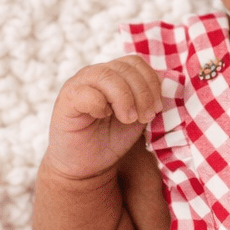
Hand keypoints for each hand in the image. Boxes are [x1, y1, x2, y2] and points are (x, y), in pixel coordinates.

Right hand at [44, 56, 163, 181]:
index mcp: (113, 75)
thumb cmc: (112, 140)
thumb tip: (164, 82)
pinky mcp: (66, 101)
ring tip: (129, 119)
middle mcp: (95, 74)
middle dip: (142, 93)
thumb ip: (148, 98)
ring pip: (106, 75)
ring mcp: (79, 85)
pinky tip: (105, 116)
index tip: (157, 108)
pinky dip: (101, 104)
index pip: (135, 62)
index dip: (151, 82)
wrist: (86, 166)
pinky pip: (85, 93)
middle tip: (145, 117)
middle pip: (125, 68)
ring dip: (124, 98)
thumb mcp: (138, 117)